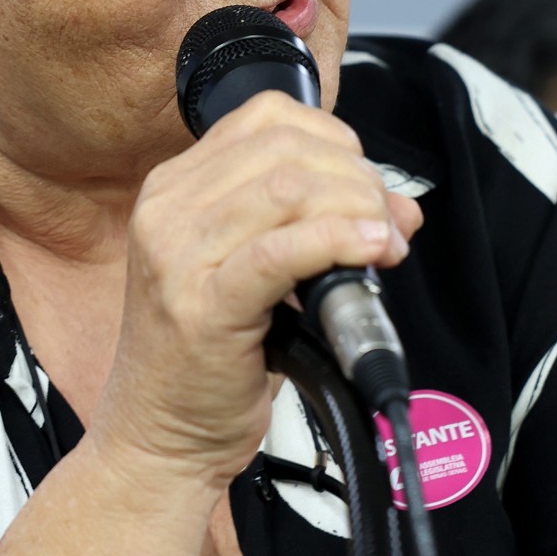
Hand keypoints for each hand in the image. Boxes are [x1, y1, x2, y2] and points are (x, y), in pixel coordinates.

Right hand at [92, 93, 421, 495]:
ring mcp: (178, 256)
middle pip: (285, 147)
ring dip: (358, 208)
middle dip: (356, 177)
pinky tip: (372, 252)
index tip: (364, 183)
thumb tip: (400, 206)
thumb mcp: (256, 274)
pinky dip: (340, 241)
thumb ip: (315, 225)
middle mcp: (166, 209)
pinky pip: (283, 250)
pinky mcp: (202, 305)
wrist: (156, 438)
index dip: (333, 138)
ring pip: (290, 189)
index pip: (265, 117)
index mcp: (173, 188)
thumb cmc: (207, 360)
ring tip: (385, 245)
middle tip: (388, 223)